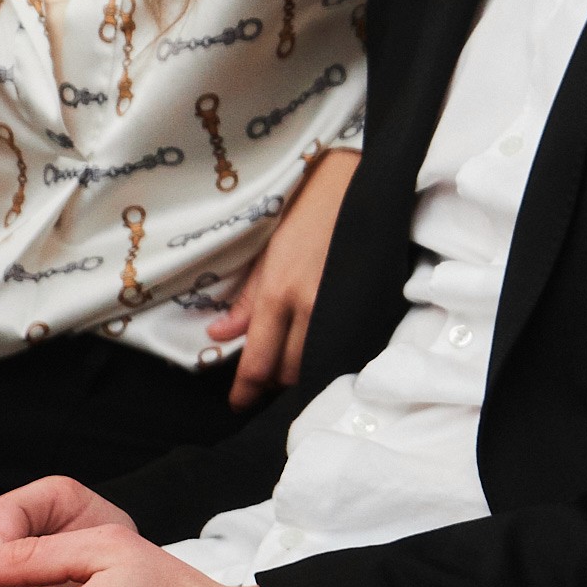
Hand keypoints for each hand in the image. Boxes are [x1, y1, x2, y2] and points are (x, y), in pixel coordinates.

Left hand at [209, 148, 353, 406]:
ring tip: (290, 357)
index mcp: (277, 290)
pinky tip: (320, 344)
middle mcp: (309, 304)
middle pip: (288, 370)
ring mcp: (341, 305)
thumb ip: (245, 298)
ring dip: (300, 368)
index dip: (246, 390)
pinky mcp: (366, 302)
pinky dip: (328, 352)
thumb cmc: (304, 208)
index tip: (238, 404)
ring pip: (317, 362)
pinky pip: (344, 344)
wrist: (357, 183)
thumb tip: (219, 334)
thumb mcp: (265, 250)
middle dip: (273, 380)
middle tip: (264, 374)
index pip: (258, 359)